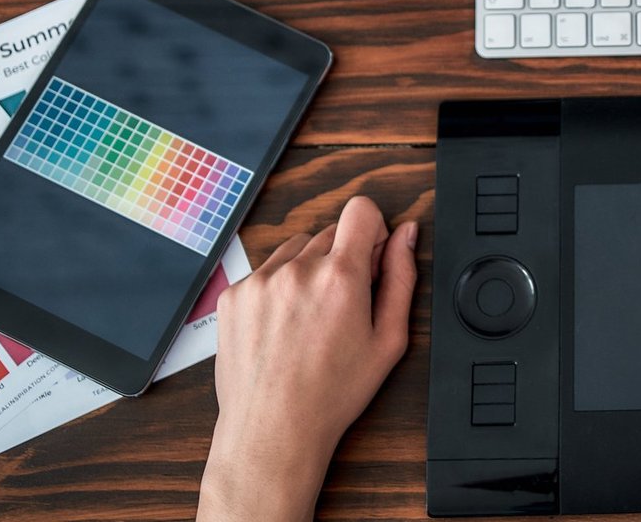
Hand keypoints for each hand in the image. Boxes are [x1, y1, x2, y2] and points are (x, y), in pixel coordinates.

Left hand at [197, 196, 418, 521]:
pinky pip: (265, 271)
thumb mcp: (388, 341)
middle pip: (330, 233)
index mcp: (341, 277)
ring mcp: (260, 281)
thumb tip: (406, 236)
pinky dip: (277, 289)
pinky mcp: (234, 295)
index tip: (369, 257)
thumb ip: (402, 278)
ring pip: (296, 250)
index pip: (361, 210)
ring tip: (309, 319)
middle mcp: (297, 270)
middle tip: (341, 306)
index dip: (372, 229)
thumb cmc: (332, 394)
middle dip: (341, 260)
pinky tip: (283, 327)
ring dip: (307, 270)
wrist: (273, 430)